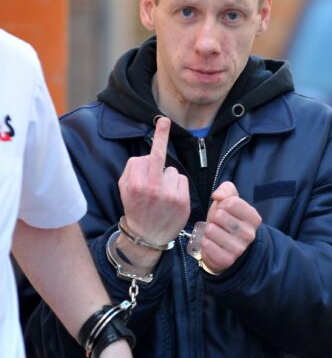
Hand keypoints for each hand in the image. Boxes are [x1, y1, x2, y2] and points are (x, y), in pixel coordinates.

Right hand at [118, 117, 189, 244]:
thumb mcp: (124, 190)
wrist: (147, 237)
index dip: (145, 158)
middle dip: (161, 135)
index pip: (143, 158)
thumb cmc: (136, 208)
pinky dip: (177, 185)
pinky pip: (181, 179)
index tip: (158, 125)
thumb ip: (132, 170)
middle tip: (164, 121)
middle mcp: (151, 188)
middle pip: (158, 156)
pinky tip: (171, 198)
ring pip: (171, 170)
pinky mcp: (182, 200)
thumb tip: (146, 154)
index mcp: (135, 184)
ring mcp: (168, 194)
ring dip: (167, 178)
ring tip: (161, 195)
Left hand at [201, 182, 261, 273]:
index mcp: (254, 218)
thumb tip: (218, 196)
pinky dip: (205, 242)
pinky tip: (212, 244)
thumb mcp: (229, 201)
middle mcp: (250, 234)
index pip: (231, 202)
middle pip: (220, 215)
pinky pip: (206, 244)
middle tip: (219, 224)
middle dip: (214, 218)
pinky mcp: (227, 259)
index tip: (224, 211)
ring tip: (215, 234)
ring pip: (211, 230)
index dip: (222, 204)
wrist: (224, 247)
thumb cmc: (227, 220)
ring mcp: (239, 249)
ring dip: (209, 230)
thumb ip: (226, 190)